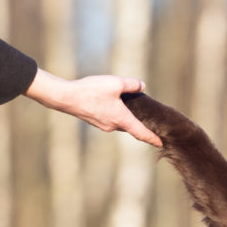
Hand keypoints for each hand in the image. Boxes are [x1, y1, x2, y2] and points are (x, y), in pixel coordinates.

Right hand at [24, 69, 162, 146]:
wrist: (65, 97)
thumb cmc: (91, 91)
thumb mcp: (115, 83)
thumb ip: (132, 84)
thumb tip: (142, 86)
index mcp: (122, 119)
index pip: (141, 133)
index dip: (152, 139)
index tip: (161, 144)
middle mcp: (113, 126)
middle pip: (132, 127)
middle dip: (141, 126)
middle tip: (152, 123)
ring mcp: (103, 125)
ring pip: (121, 123)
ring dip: (128, 119)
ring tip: (133, 110)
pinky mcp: (95, 121)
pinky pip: (111, 120)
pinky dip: (117, 115)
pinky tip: (115, 105)